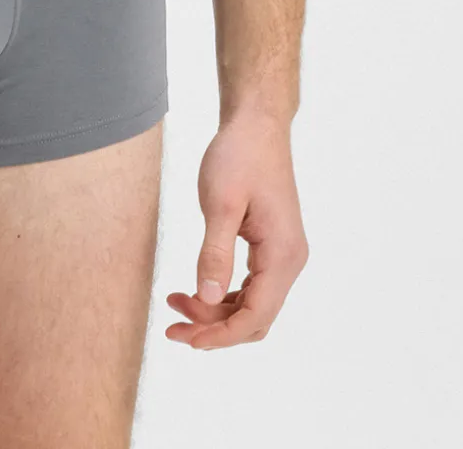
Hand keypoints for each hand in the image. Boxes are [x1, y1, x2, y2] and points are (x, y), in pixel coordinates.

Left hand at [165, 111, 307, 348]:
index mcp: (282, 254)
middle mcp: (289, 261)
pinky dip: (223, 294)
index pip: (255, 316)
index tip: (185, 338)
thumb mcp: (220, 202)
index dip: (220, 334)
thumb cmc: (239, 155)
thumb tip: (206, 297)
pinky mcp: (271, 247)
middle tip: (173, 325)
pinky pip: (250, 287)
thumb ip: (214, 252)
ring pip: (252, 305)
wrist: (256, 125)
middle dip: (214, 327)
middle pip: (254, 318)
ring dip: (215, 312)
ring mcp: (282, 255)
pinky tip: (195, 289)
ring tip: (176, 302)